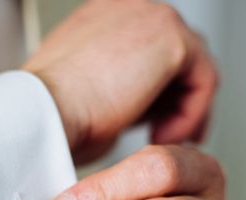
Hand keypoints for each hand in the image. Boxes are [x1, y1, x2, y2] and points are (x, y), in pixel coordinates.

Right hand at [23, 0, 217, 159]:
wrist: (42, 115)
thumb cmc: (52, 116)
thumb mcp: (89, 100)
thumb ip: (119, 93)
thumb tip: (136, 112)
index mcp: (103, 20)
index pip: (149, 51)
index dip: (161, 92)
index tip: (159, 124)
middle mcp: (127, 9)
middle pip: (179, 53)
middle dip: (179, 99)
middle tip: (173, 135)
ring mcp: (149, 15)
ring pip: (195, 66)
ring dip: (187, 110)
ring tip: (165, 140)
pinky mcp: (169, 36)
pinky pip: (203, 80)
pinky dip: (191, 114)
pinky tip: (165, 136)